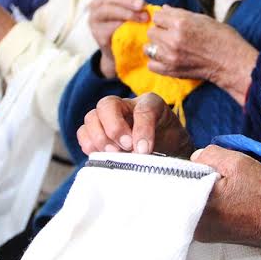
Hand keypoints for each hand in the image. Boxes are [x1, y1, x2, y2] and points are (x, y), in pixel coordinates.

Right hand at [77, 93, 193, 157]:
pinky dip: (88, 143)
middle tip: (125, 148)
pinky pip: (83, 132)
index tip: (144, 149)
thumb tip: (140, 153)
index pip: (143, 109)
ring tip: (113, 154)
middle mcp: (125, 107)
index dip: (142, 128)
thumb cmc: (170, 142)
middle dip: (114, 127)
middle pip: (107, 104)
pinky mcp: (97, 133)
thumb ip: (166, 143)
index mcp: (148, 104)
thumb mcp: (177, 140)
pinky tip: (101, 155)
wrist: (166, 150)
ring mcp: (109, 119)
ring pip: (91, 117)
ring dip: (99, 137)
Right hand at [87, 0, 147, 77]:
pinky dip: (121, 26)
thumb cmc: (127, 26)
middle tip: (141, 4)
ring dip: (125, 12)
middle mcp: (95, 5)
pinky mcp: (97, 34)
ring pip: (106, 10)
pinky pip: (108, 27)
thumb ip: (134, 1)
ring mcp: (94, 20)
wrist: (120, 51)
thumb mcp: (131, 10)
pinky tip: (132, 27)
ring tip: (141, 17)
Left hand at [147, 6, 258, 103]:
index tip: (170, 22)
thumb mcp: (203, 19)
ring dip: (157, 46)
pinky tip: (167, 58)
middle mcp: (173, 39)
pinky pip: (152, 65)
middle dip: (160, 31)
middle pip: (151, 31)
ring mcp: (171, 57)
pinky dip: (157, 61)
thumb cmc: (223, 38)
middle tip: (171, 34)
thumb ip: (180, 14)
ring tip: (168, 46)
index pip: (158, 16)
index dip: (164, 18)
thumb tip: (163, 9)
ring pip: (149, 47)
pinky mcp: (172, 71)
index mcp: (181, 23)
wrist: (232, 62)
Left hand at [191, 145, 260, 253]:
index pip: (179, 179)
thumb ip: (209, 154)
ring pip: (192, 201)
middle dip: (197, 178)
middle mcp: (195, 225)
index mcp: (198, 207)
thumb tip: (195, 158)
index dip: (192, 166)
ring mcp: (202, 234)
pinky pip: (201, 212)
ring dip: (204, 190)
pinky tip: (227, 197)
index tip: (207, 165)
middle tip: (218, 174)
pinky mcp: (210, 236)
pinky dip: (209, 202)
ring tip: (226, 186)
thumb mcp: (237, 162)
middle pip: (184, 191)